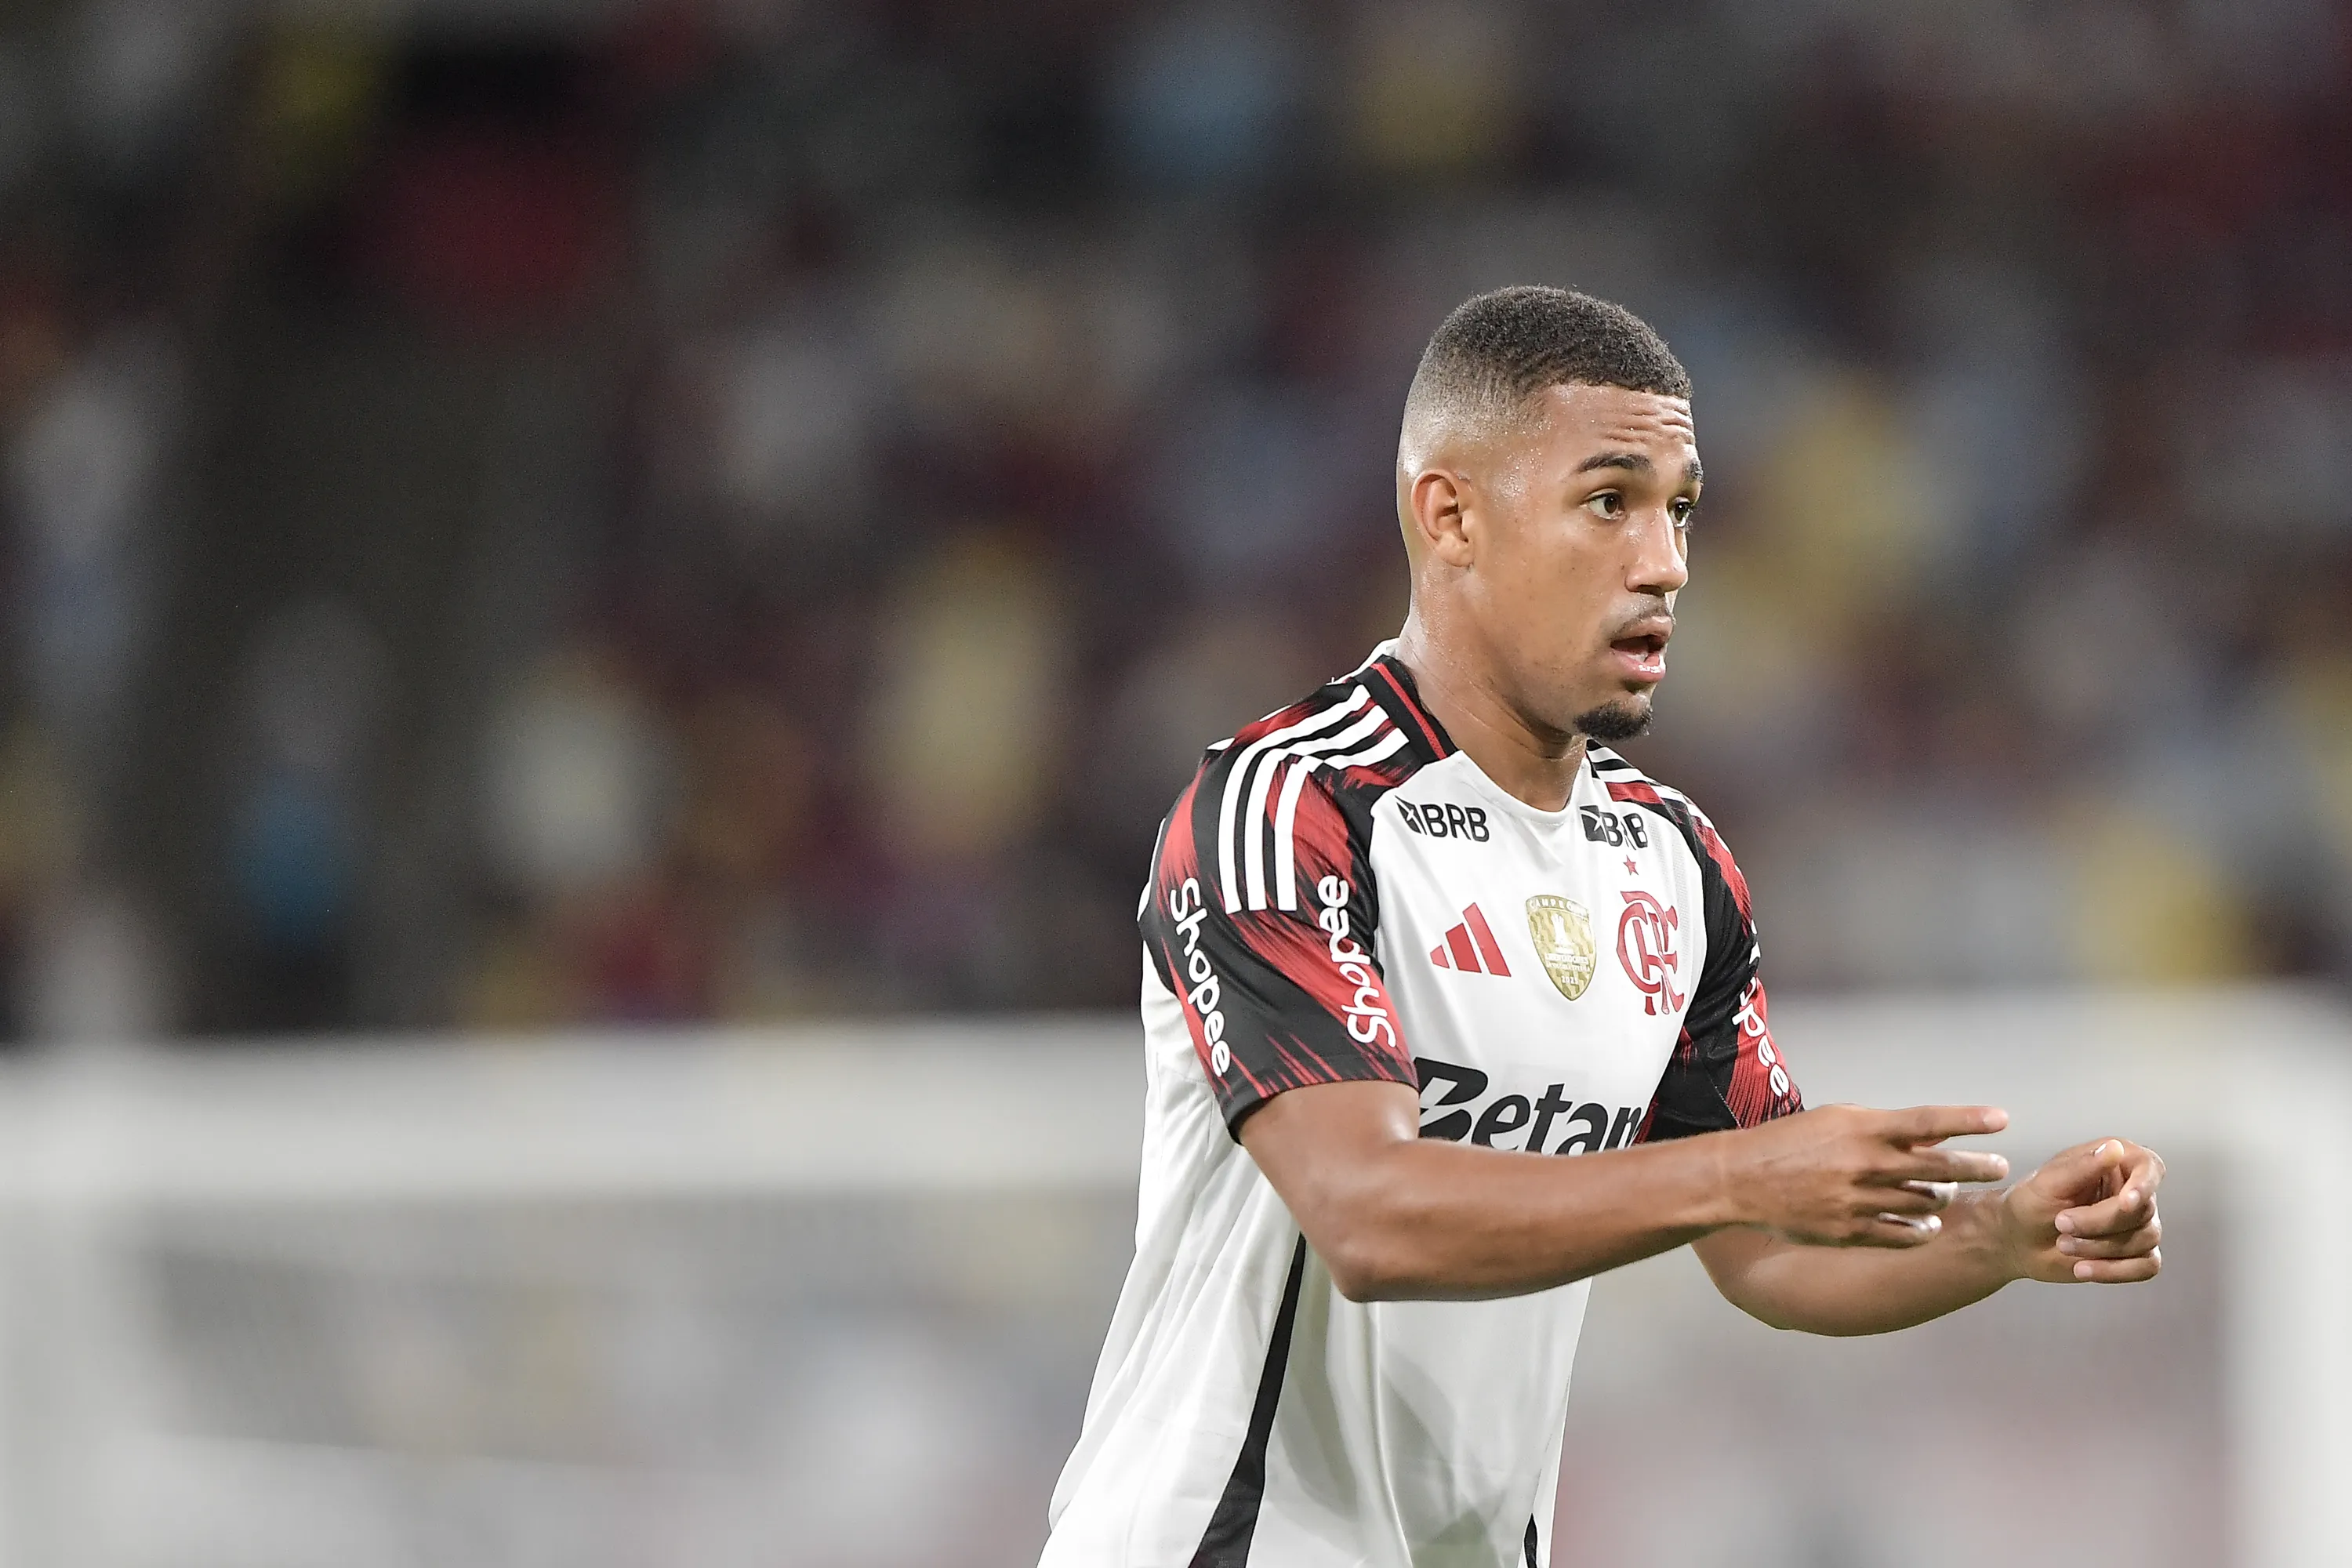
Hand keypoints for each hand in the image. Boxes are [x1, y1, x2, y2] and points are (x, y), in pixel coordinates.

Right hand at [1721, 1103, 2010, 1247]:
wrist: (1740, 1180)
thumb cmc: (1790, 1143)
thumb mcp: (1837, 1121)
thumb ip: (1885, 1129)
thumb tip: (1933, 1134)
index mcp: (1862, 1130)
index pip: (1928, 1122)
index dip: (1968, 1121)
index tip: (2001, 1119)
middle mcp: (1865, 1165)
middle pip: (1939, 1168)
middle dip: (1977, 1168)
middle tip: (1999, 1167)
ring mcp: (1858, 1201)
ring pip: (1925, 1204)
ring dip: (1944, 1198)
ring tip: (1947, 1194)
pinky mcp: (1849, 1232)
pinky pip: (1902, 1235)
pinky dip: (1921, 1230)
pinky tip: (1926, 1225)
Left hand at [1998, 1137, 2163, 1283]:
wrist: (2017, 1241)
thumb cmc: (2030, 1203)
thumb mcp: (2048, 1182)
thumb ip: (2083, 1166)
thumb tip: (2115, 1148)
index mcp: (2114, 1163)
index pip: (2149, 1167)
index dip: (2144, 1184)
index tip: (2126, 1201)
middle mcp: (2131, 1191)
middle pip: (2142, 1210)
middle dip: (2099, 1223)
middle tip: (2061, 1223)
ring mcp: (2136, 1224)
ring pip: (2145, 1239)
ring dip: (2101, 1248)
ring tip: (2062, 1244)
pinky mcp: (2134, 1254)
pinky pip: (2147, 1266)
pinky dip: (2114, 1271)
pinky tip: (2082, 1269)